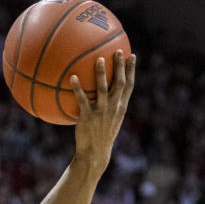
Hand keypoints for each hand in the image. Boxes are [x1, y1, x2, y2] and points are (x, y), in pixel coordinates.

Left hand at [70, 50, 135, 172]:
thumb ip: (108, 106)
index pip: (130, 85)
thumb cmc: (100, 136)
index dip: (132, 70)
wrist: (95, 154)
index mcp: (121, 107)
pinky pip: (82, 100)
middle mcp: (114, 108)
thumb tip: (100, 93)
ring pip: (104, 89)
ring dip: (101, 73)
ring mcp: (102, 112)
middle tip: (118, 50)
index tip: (132, 55)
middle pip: (120, 83)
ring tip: (98, 58)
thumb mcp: (108, 121)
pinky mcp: (88, 117)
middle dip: (120, 66)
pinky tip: (72, 77)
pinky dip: (78, 88)